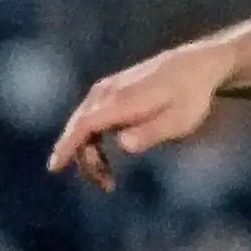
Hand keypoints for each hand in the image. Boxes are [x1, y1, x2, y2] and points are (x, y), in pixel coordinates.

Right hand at [48, 45, 228, 189]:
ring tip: (108, 178)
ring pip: (83, 123)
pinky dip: (91, 139)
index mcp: (122, 100)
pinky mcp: (112, 89)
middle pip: (80, 127)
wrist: (196, 65)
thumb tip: (122, 144)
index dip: (67, 146)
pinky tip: (102, 155)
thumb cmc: (191, 96)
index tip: (54, 167)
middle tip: (106, 185)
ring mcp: (108, 88)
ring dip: (89, 152)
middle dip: (84, 159)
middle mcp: (108, 92)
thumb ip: (151, 133)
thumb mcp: (180, 120)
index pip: (85, 124)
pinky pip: (90, 117)